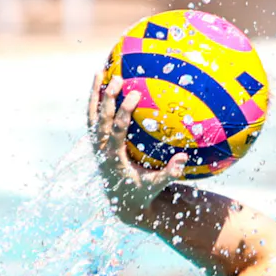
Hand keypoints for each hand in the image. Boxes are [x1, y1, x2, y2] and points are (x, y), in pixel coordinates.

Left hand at [88, 71, 186, 226]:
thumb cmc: (142, 192)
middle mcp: (101, 149)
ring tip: (100, 72)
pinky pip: (94, 119)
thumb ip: (169, 174)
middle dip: (108, 98)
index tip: (135, 93)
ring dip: (94, 94)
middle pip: (101, 119)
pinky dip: (96, 101)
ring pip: (92, 116)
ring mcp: (96, 145)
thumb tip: (183, 159)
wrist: (122, 203)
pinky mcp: (97, 142)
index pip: (117, 130)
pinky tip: (102, 84)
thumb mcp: (156, 186)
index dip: (124, 111)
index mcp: (113, 158)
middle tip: (119, 78)